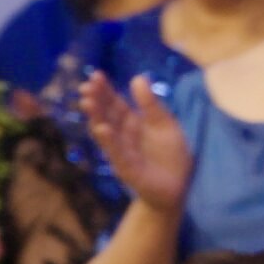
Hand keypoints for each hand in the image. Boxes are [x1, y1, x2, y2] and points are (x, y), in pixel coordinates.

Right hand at [83, 72, 194, 217]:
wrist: (178, 187)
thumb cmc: (170, 155)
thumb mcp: (164, 124)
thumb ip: (151, 104)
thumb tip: (137, 78)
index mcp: (131, 122)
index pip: (114, 103)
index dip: (105, 90)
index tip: (96, 75)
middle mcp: (122, 136)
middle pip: (106, 115)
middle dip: (96, 101)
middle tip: (86, 86)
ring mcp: (121, 152)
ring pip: (105, 133)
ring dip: (96, 118)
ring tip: (88, 102)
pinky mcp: (127, 169)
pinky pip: (116, 153)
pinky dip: (110, 141)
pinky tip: (103, 128)